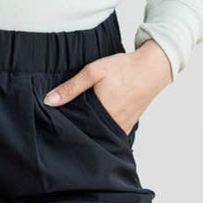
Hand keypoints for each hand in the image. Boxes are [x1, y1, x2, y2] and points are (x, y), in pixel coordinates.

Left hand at [43, 38, 172, 132]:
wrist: (153, 68)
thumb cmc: (125, 68)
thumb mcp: (94, 71)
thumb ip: (71, 87)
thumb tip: (50, 101)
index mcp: (102, 112)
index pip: (77, 126)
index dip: (65, 124)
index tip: (55, 122)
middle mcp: (112, 124)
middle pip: (88, 132)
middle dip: (77, 129)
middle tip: (65, 123)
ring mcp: (122, 127)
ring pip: (100, 135)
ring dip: (90, 130)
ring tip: (79, 123)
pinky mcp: (128, 126)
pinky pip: (111, 134)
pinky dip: (102, 130)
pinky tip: (95, 123)